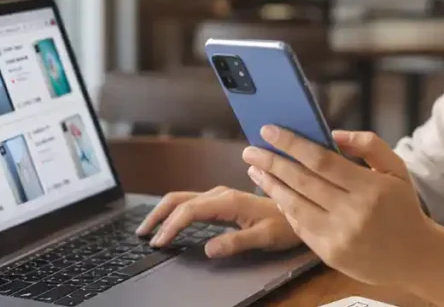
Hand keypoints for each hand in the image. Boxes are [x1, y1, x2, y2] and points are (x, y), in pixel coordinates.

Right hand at [135, 186, 301, 257]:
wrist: (301, 207)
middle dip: (157, 215)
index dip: (170, 226)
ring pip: (183, 198)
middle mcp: (221, 194)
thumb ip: (236, 243)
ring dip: (163, 213)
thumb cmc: (285, 225)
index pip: (189, 210)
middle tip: (142, 234)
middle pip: (179, 199)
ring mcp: (220, 195)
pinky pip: (191, 202)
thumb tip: (208, 249)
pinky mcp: (222, 201)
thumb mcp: (263, 238)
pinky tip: (171, 223)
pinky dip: (175, 212)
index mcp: (228, 201)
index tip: (159, 243)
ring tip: (150, 230)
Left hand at [243, 127, 431, 285]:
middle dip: (272, 162)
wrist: (415, 257)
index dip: (292, 144)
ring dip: (270, 185)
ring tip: (254, 169)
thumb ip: (367, 145)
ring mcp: (338, 236)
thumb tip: (332, 134)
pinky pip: (299, 226)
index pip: (321, 160)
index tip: (269, 130)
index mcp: (370, 188)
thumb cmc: (402, 207)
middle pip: (302, 182)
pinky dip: (284, 207)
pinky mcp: (329, 253)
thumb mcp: (396, 168)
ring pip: (294, 205)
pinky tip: (275, 192)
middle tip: (250, 149)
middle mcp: (352, 213)